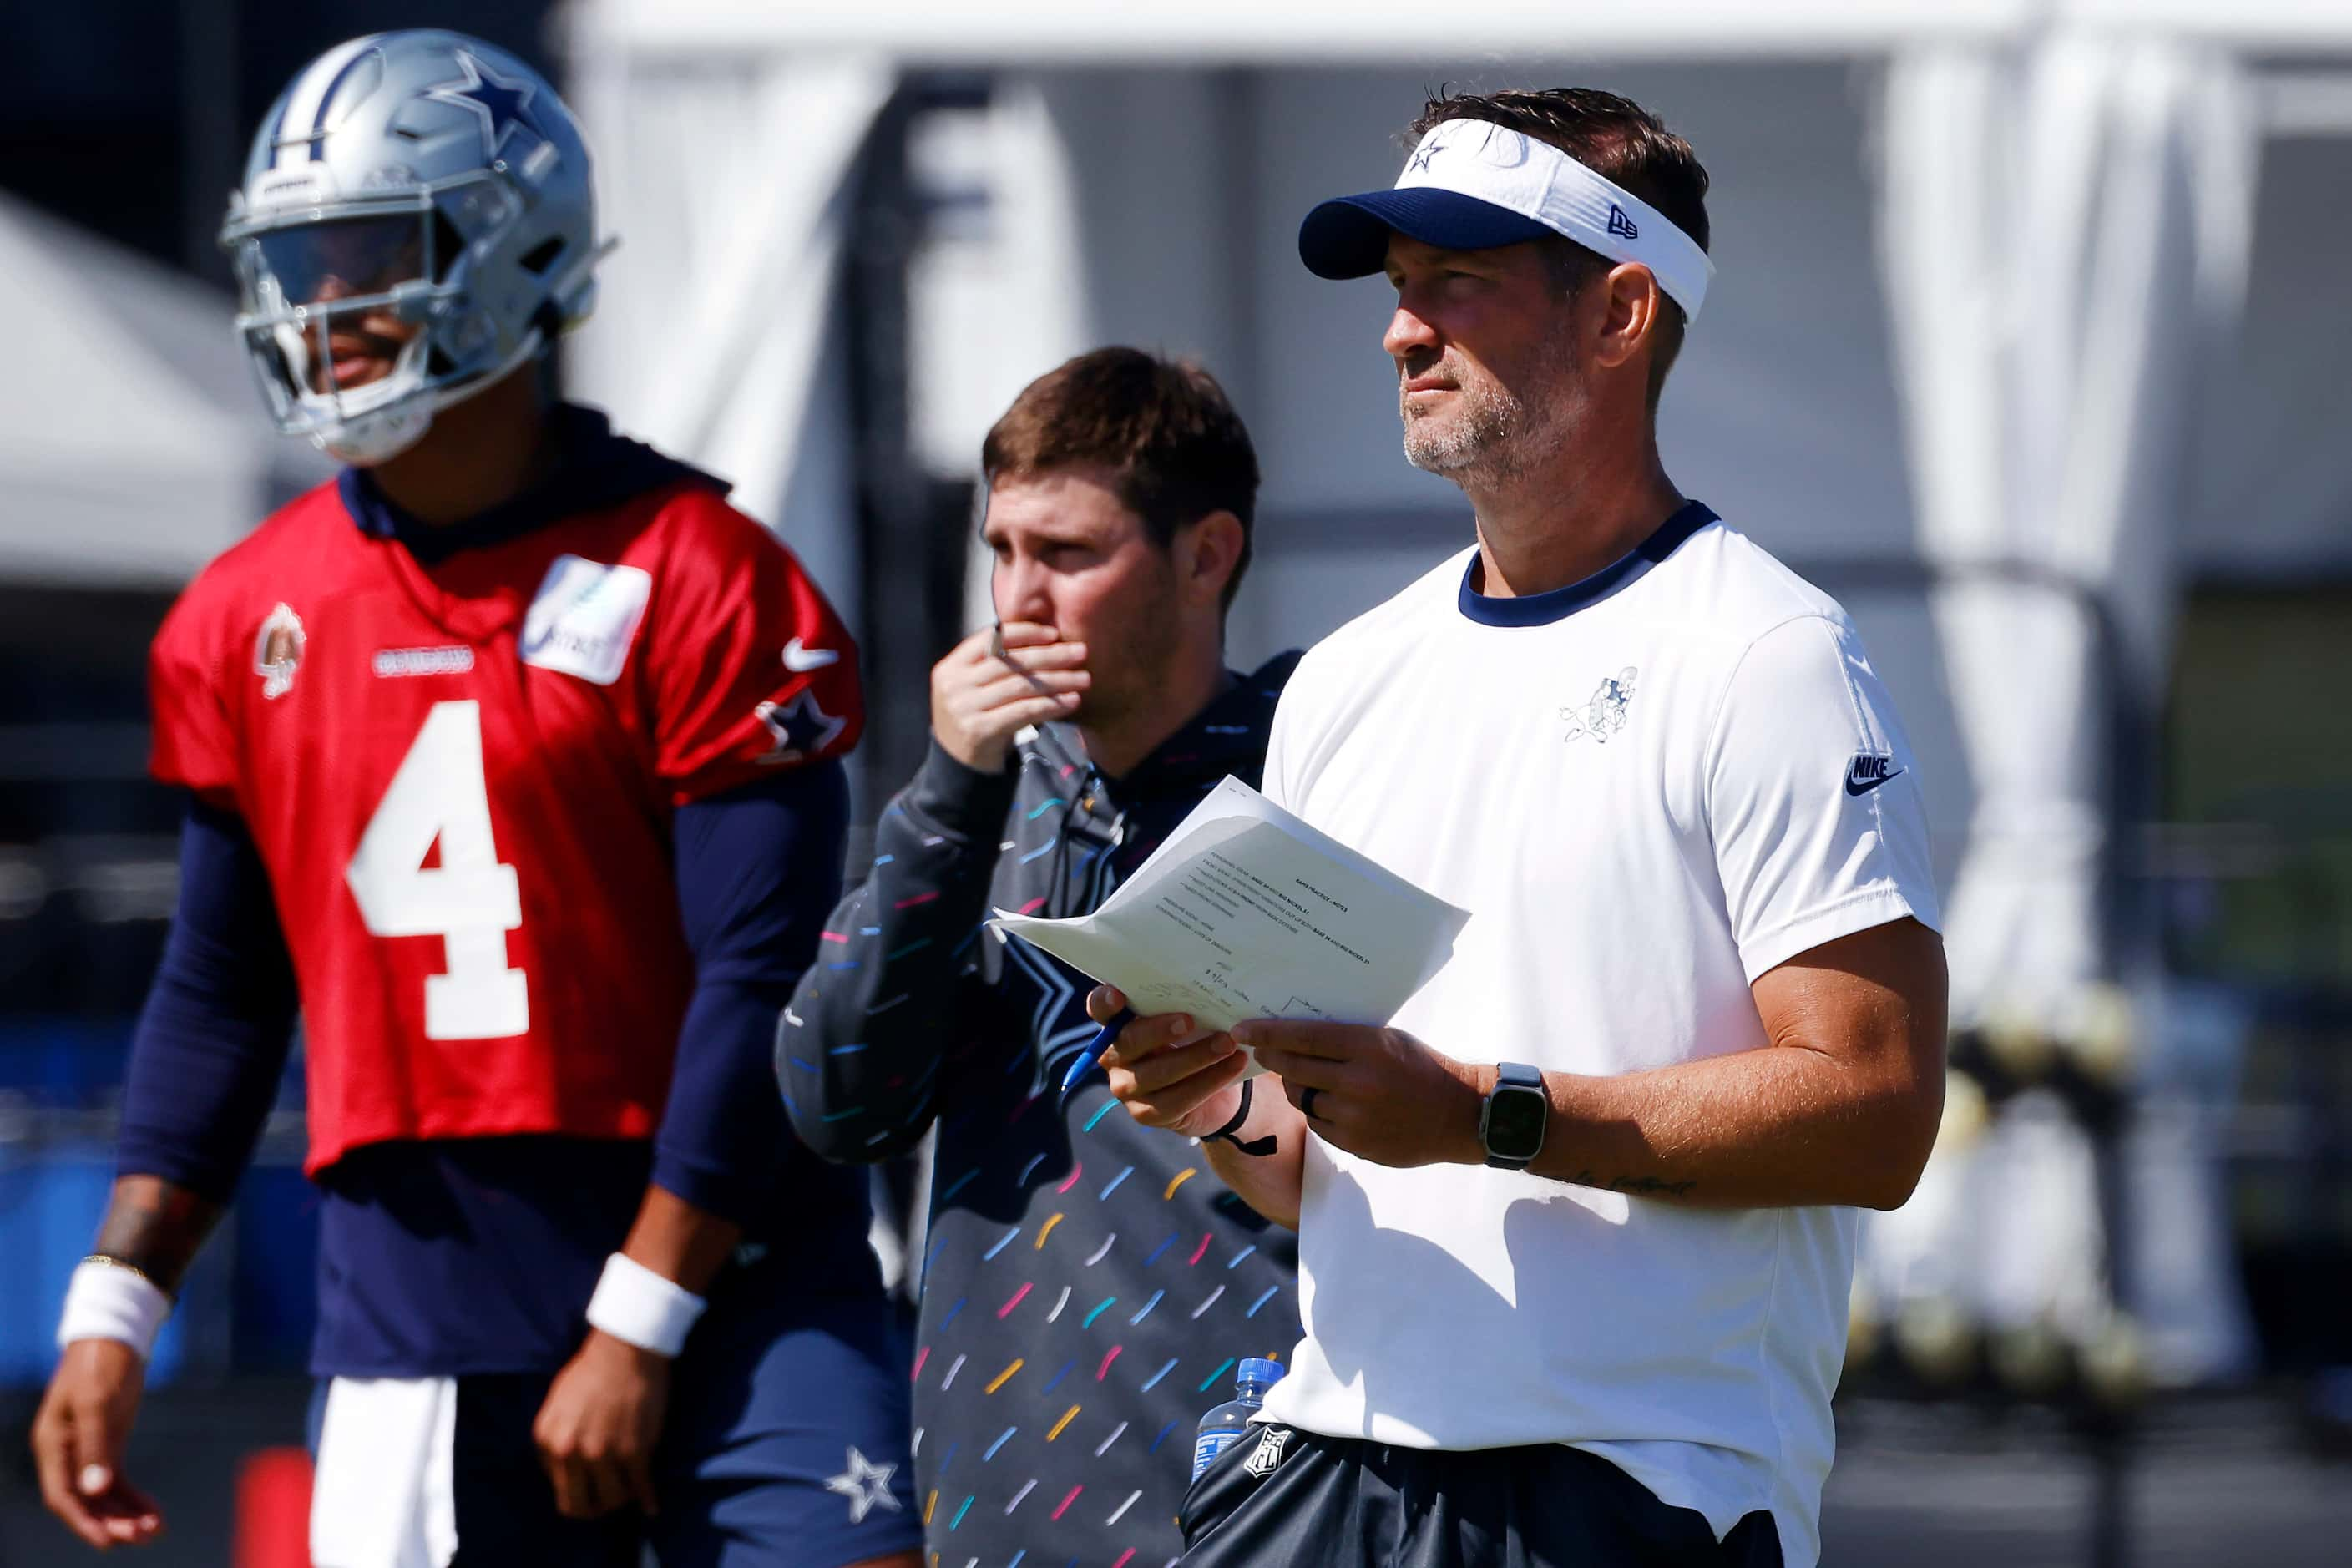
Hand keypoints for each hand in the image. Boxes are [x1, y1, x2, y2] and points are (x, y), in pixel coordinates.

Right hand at [30, 1338, 163, 1548]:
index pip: (62, 1496)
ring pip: (103, 1495)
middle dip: (111, 1522)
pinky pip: (118, 1481)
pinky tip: (154, 1512)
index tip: (108, 1541)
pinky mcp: (109, 1444)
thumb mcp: (97, 1403)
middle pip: (85, 1501)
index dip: (83, 1521)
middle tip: (143, 1536)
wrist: (116, 1336)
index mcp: (53, 1445)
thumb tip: (95, 1490)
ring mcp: (88, 1451)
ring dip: (125, 1515)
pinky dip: (134, 1498)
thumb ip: (96, 1447)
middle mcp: (67, 1454)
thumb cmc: (101, 1364)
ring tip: (154, 1530)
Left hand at [532, 1329, 670, 1519]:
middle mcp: (569, 1452)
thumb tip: (562, 1466)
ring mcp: (602, 1454)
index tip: (592, 1480)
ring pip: (610, 1500)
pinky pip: (641, 1487)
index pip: (557, 1487)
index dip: (577, 1486)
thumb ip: (555, 1437)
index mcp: (547, 1440)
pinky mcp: (634, 1452)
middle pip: (577, 1505)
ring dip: (621, 1498)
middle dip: (593, 1507)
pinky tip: (652, 1505)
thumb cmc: (592, 1369)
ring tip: (630, 1490)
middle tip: (607, 1499)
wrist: (625, 1349)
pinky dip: (648, 1499)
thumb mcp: (556, 1404)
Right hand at [931, 621, 1089, 772]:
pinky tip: (1071, 701)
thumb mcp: (976, 686)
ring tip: (1084, 679)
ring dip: (1058, 681)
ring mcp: (964, 708)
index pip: (990, 639)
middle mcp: (954, 685)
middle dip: (1050, 655)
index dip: (1024, 632)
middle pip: (1010, 662)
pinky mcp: (979, 730)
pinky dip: (1051, 705)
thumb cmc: (978, 716)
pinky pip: (1023, 712)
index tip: (1054, 634)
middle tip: (1081, 652)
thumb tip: (1045, 637)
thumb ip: (997, 663)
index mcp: (952, 666)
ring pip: (1020, 686)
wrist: (959, 763)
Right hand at [1087, 985, 1249, 1137]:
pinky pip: (1176, 1099)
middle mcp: (1114, 1056)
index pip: (1100, 1009)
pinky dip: (1209, 1081)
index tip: (1118, 995)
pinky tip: (1233, 1065)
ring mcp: (1126, 1087)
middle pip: (1129, 1041)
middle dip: (1160, 1030)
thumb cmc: (1194, 1040)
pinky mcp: (1146, 1114)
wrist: (1214, 1087)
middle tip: (1190, 1021)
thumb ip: (1182, 1004)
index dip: (1104, 1002)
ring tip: (1227, 1043)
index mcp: (1118, 1024)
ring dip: (1196, 1056)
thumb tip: (1206, 988)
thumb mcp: (1186, 1018)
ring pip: (1157, 1073)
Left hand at [1236, 1019, 1491, 1168]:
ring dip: (1297, 1088)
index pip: (1304, 1036)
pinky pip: (1318, 1124)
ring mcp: (1355, 1116)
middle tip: (1261, 1051)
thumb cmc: (1422, 1068)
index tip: (1242, 1029)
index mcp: (1368, 1046)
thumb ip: (1345, 1039)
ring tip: (1305, 1079)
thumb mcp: (1388, 1040)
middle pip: (1294, 1068)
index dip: (1268, 1032)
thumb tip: (1295, 1035)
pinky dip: (1317, 1113)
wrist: (1459, 1115)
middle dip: (1273, 1058)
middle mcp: (1358, 1081)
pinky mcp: (1355, 1143)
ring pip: (1302, 1099)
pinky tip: (1330, 1105)